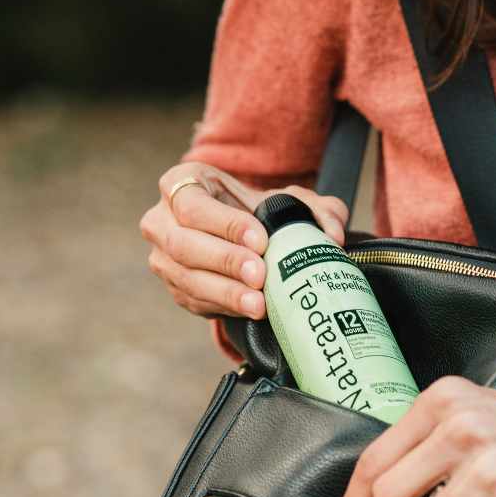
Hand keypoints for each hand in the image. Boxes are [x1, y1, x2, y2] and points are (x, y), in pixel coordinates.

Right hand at [139, 162, 348, 320]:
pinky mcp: (175, 288)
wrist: (242, 237)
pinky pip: (194, 301)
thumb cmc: (260, 212)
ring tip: (258, 304)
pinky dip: (223, 308)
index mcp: (183, 183)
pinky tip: (249, 312)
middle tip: (260, 275)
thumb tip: (333, 235)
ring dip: (224, 293)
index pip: (194, 205)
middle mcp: (162, 220)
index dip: (225, 224)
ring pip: (186, 278)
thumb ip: (317, 209)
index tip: (261, 240)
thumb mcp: (289, 200)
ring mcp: (163, 258)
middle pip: (184, 244)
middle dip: (224, 261)